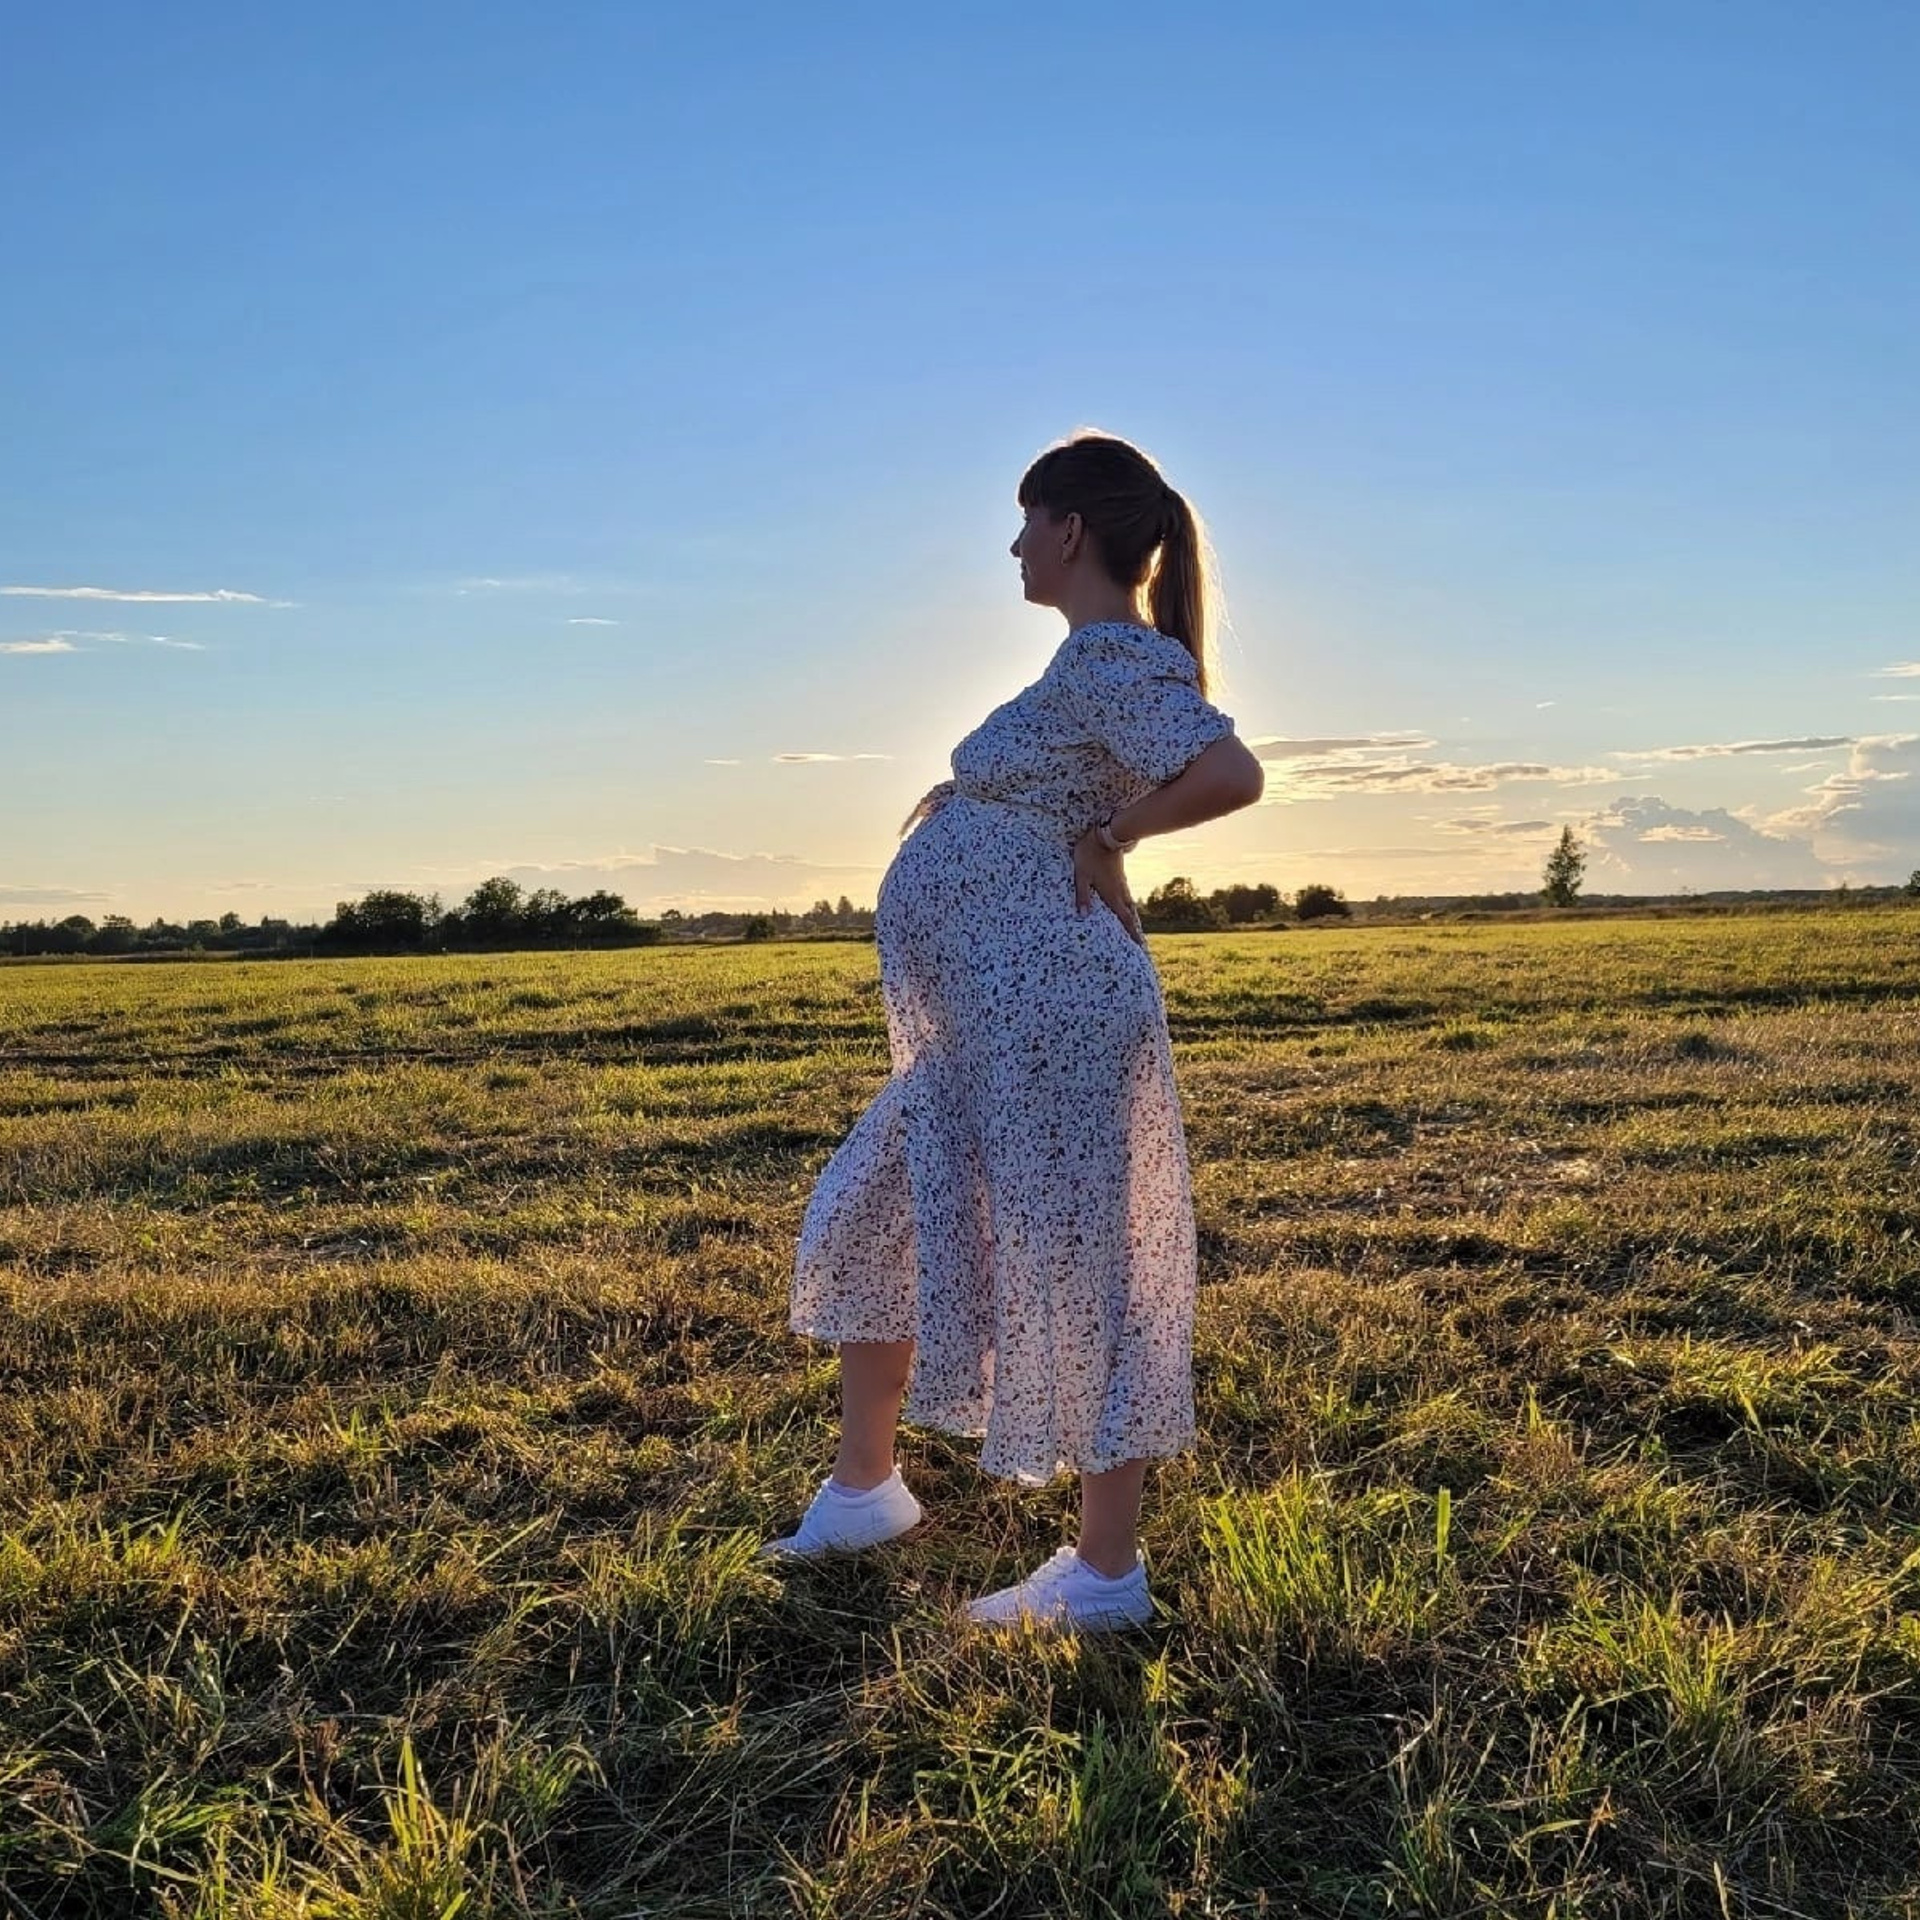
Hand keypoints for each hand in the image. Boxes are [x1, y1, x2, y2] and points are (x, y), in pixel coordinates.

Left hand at [1074, 828, 1145, 946]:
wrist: (1106, 835)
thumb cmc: (1090, 855)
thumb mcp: (1081, 875)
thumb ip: (1082, 895)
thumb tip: (1084, 916)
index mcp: (1111, 894)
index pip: (1123, 918)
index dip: (1131, 933)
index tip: (1139, 946)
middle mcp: (1119, 891)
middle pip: (1129, 914)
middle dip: (1134, 929)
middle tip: (1139, 942)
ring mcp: (1121, 883)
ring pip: (1128, 904)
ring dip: (1131, 917)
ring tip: (1133, 928)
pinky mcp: (1119, 876)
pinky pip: (1126, 895)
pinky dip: (1127, 905)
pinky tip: (1126, 905)